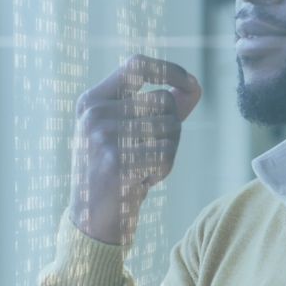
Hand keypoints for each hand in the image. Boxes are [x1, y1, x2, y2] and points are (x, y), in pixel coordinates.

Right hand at [67, 54, 201, 244]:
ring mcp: (103, 137)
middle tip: (153, 150)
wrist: (91, 220)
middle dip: (173, 126)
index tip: (189, 82)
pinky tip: (142, 180)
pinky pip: (166, 154)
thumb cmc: (117, 171)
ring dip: (169, 150)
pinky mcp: (117, 162)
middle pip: (164, 99)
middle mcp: (94, 114)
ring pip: (171, 126)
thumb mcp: (130, 133)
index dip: (169, 69)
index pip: (136, 64)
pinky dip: (163, 169)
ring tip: (144, 166)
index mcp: (92, 100)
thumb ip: (162, 108)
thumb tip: (194, 85)